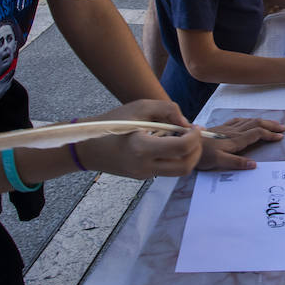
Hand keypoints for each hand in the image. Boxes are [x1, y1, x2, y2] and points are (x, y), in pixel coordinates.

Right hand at [78, 99, 201, 177]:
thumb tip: (187, 123)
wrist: (88, 147)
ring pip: (179, 171)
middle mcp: (145, 165)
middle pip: (186, 166)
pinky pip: (167, 169)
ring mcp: (144, 174)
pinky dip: (176, 157)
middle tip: (196, 134)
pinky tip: (169, 143)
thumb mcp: (139, 107)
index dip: (195, 137)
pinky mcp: (143, 177)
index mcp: (142, 147)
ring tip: (184, 138)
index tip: (196, 126)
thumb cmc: (112, 122)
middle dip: (197, 149)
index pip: (181, 148)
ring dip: (189, 155)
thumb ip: (167, 110)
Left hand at [196, 117, 284, 170]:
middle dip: (270, 125)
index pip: (257, 133)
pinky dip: (249, 120)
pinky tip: (250, 121)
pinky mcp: (220, 128)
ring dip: (262, 121)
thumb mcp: (218, 162)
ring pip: (248, 121)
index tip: (281, 137)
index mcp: (235, 140)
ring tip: (272, 124)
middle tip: (282, 128)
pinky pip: (239, 120)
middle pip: (256, 124)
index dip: (270, 134)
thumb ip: (236, 163)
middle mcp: (233, 131)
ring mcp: (227, 128)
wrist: (184, 143)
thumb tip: (254, 165)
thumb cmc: (201, 155)